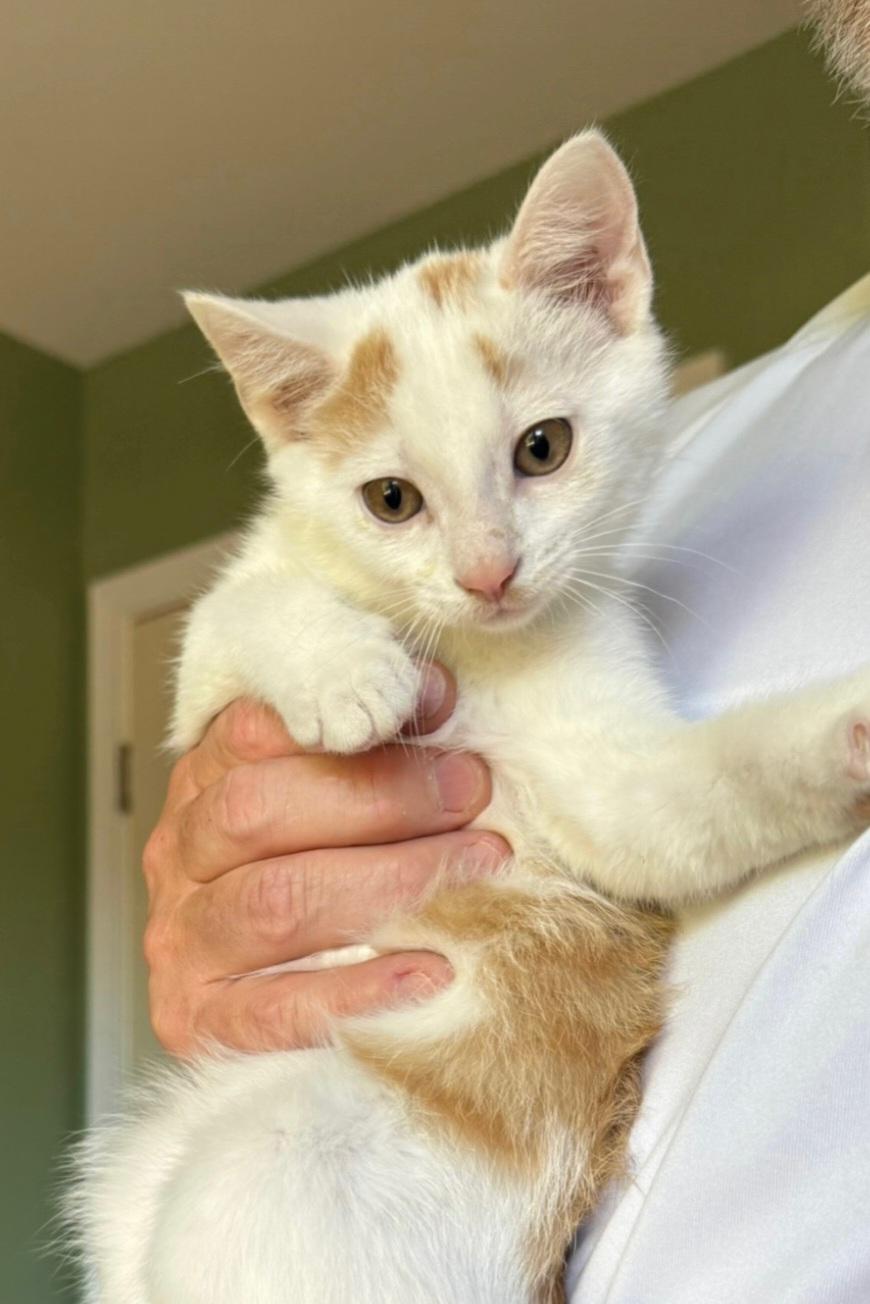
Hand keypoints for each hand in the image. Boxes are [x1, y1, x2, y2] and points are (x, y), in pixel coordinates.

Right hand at [143, 664, 506, 1054]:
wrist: (283, 997)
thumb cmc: (329, 865)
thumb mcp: (339, 789)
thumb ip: (376, 742)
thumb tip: (434, 692)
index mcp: (205, 780)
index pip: (256, 731)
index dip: (350, 719)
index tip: (440, 711)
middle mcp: (182, 854)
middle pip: (258, 811)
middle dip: (379, 797)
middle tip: (469, 791)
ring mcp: (183, 940)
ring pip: (275, 902)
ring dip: (389, 881)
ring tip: (475, 867)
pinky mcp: (200, 1022)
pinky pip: (276, 1009)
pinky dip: (358, 991)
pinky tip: (430, 970)